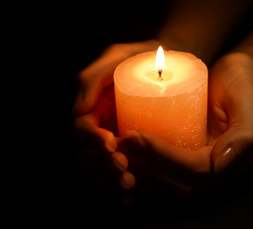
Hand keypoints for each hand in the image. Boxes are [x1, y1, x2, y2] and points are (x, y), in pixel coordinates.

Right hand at [73, 41, 160, 189]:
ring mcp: (116, 142)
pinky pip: (122, 173)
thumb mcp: (118, 57)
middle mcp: (101, 127)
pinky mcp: (134, 151)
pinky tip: (133, 194)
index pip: (80, 130)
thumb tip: (79, 109)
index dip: (91, 140)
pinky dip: (123, 187)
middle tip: (123, 168)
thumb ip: (94, 76)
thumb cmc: (144, 57)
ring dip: (111, 180)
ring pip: (102, 169)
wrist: (173, 67)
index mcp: (93, 108)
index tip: (110, 143)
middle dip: (102, 166)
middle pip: (87, 155)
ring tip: (131, 185)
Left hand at [120, 52, 252, 196]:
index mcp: (239, 159)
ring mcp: (206, 168)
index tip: (137, 134)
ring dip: (144, 172)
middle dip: (148, 165)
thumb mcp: (249, 96)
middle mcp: (221, 170)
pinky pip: (167, 175)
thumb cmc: (243, 79)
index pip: (194, 169)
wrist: (236, 74)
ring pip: (171, 185)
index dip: (163, 156)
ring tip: (122, 148)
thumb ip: (245, 132)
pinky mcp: (191, 160)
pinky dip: (147, 171)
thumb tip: (221, 165)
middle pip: (179, 183)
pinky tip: (129, 155)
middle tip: (125, 141)